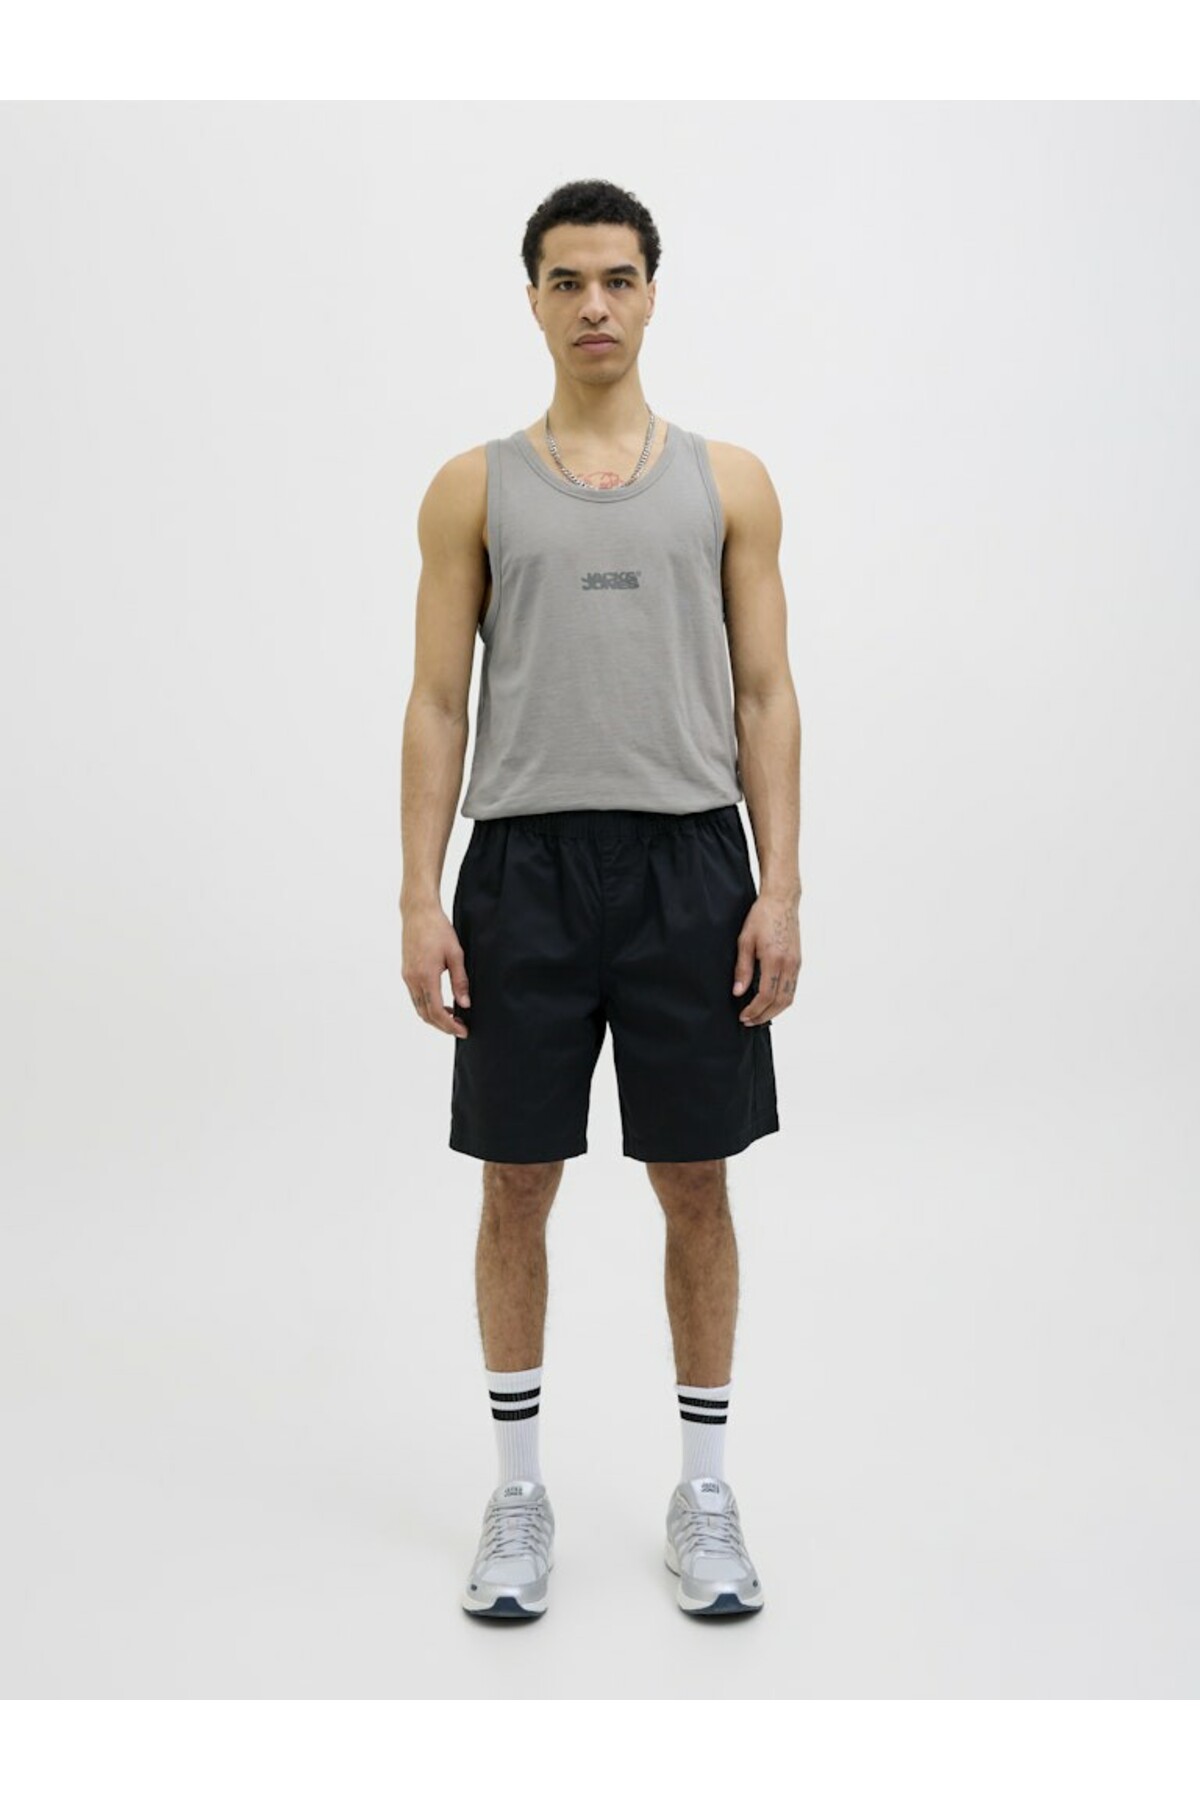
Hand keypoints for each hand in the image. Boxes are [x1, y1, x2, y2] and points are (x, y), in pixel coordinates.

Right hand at [401, 899, 470, 1037]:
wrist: (418, 912)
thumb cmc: (438, 929)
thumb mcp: (455, 954)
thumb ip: (460, 981)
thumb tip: (465, 1004)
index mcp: (426, 976)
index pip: (436, 1011)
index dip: (449, 1025)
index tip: (462, 1030)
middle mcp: (413, 979)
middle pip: (425, 1014)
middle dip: (442, 1025)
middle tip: (460, 1028)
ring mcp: (407, 976)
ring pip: (419, 1007)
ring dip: (434, 1016)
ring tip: (453, 1017)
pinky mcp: (406, 972)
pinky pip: (415, 997)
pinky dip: (427, 1005)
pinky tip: (441, 1002)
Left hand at [732, 893, 800, 1024]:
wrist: (781, 901)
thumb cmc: (762, 916)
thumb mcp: (745, 941)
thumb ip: (743, 968)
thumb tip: (738, 992)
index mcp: (774, 959)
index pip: (765, 995)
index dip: (754, 1010)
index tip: (743, 1016)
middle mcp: (789, 964)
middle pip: (779, 1002)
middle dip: (763, 1015)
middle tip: (748, 1021)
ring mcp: (796, 964)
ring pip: (789, 998)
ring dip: (774, 1011)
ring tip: (758, 1015)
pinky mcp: (798, 962)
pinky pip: (792, 988)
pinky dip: (782, 1001)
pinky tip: (770, 1002)